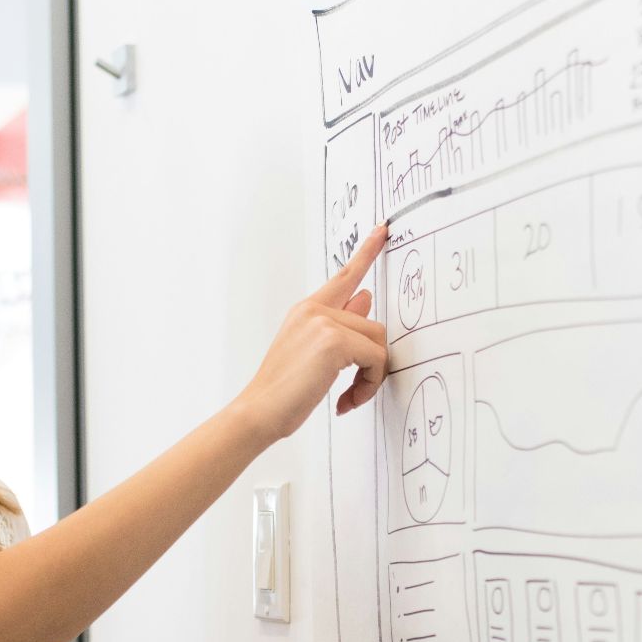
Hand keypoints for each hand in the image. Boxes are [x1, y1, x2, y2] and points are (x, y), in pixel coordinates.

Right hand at [233, 226, 389, 442]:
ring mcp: (323, 321)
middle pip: (374, 326)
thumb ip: (341, 325)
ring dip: (372, 377)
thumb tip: (365, 299)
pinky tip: (345, 401)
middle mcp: (314, 309)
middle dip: (373, 364)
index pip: (344, 277)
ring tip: (349, 397)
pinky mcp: (333, 340)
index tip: (383, 230)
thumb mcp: (313, 353)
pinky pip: (375, 359)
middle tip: (356, 391)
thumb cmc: (282, 391)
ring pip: (378, 343)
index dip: (367, 253)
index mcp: (307, 310)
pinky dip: (369, 385)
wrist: (259, 411)